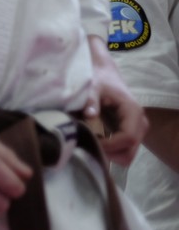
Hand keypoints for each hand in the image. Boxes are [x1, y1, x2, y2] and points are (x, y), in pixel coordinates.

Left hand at [86, 40, 147, 165]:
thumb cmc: (100, 79)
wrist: (105, 74)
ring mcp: (136, 131)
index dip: (110, 145)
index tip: (91, 141)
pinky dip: (110, 151)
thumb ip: (91, 100)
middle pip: (130, 152)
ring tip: (91, 144)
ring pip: (127, 155)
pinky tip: (95, 142)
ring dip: (109, 154)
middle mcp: (140, 124)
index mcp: (133, 112)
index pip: (128, 138)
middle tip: (89, 147)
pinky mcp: (129, 133)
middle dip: (110, 154)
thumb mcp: (93, 86)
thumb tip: (89, 115)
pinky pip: (123, 150)